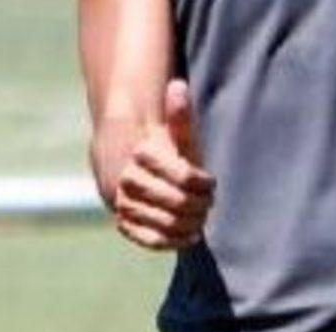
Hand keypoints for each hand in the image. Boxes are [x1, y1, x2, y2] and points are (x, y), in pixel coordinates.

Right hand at [99, 80, 215, 250]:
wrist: (140, 176)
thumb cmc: (169, 155)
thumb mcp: (178, 137)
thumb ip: (180, 117)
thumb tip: (178, 86)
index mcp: (144, 156)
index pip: (186, 177)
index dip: (204, 185)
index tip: (210, 184)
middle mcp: (129, 181)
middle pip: (179, 202)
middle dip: (200, 206)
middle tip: (207, 205)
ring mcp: (125, 205)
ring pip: (168, 222)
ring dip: (192, 223)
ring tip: (199, 218)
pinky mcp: (126, 226)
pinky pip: (153, 240)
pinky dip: (175, 240)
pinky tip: (188, 235)